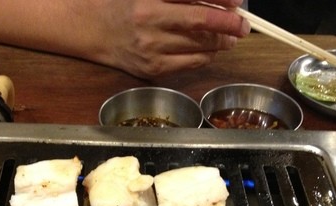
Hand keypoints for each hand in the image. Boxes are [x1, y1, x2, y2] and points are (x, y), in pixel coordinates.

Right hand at [94, 0, 250, 76]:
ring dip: (221, 42)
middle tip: (242, 25)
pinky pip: (189, 64)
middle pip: (200, 23)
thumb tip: (222, 2)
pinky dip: (206, 56)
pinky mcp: (152, 68)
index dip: (220, 0)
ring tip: (229, 38)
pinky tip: (211, 50)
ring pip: (199, 46)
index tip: (237, 2)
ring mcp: (151, 48)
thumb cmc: (124, 3)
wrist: (93, 29)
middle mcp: (150, 22)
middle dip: (228, 25)